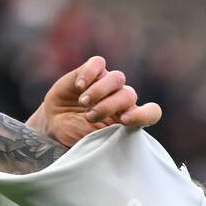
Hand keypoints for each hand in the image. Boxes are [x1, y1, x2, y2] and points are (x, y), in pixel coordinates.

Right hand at [26, 56, 161, 148]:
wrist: (54, 123)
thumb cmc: (76, 135)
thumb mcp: (90, 142)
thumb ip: (105, 137)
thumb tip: (114, 133)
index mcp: (128, 119)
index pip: (151, 113)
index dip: (145, 114)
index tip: (125, 121)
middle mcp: (121, 99)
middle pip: (129, 95)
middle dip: (109, 106)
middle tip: (90, 116)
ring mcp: (106, 83)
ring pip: (117, 78)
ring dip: (100, 91)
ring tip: (83, 103)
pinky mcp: (91, 71)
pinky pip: (98, 63)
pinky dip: (89, 73)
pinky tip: (79, 86)